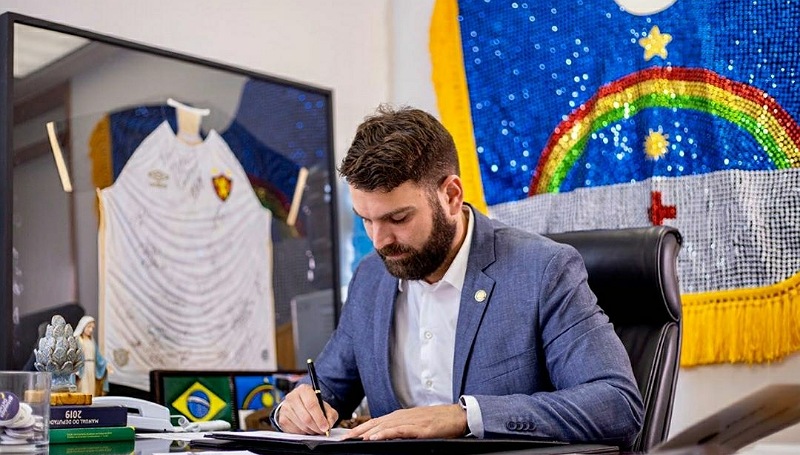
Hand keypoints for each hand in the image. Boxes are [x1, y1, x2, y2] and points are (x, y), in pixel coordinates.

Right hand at [277, 384, 338, 434]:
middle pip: (306, 417)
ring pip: (301, 425)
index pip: (311, 405)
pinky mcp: (282, 418)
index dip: (319, 418)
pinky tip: (306, 429)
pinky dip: (303, 433)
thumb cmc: (314, 405)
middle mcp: (292, 396)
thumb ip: (330, 414)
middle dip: (316, 427)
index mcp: (304, 389)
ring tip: (315, 429)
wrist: (299, 404)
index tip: (325, 427)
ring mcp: (285, 408)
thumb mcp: (325, 406)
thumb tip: (329, 424)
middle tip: (322, 431)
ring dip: (310, 431)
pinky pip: (294, 431)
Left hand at [346, 404, 466, 439]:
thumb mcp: (417, 422)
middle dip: (359, 430)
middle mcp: (403, 416)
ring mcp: (411, 421)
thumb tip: (388, 434)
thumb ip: (403, 427)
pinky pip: (398, 430)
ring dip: (367, 432)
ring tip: (354, 438)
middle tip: (344, 437)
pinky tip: (375, 437)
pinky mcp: (419, 429)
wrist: (458, 416)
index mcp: (402, 415)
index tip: (348, 434)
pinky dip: (385, 433)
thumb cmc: (440, 420)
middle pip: (376, 422)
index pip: (377, 421)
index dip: (361, 427)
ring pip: (384, 426)